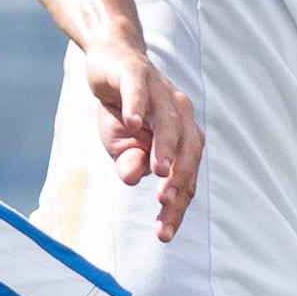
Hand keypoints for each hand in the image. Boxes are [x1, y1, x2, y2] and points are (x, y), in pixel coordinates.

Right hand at [81, 31, 203, 241]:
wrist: (109, 62)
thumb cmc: (123, 110)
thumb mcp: (121, 144)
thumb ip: (130, 162)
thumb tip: (131, 178)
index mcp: (183, 135)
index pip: (185, 175)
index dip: (176, 205)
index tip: (164, 233)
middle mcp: (179, 113)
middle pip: (186, 150)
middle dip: (178, 179)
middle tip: (165, 204)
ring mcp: (160, 91)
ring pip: (168, 121)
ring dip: (165, 147)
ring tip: (159, 171)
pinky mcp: (136, 74)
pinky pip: (140, 91)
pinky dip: (138, 106)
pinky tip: (133, 122)